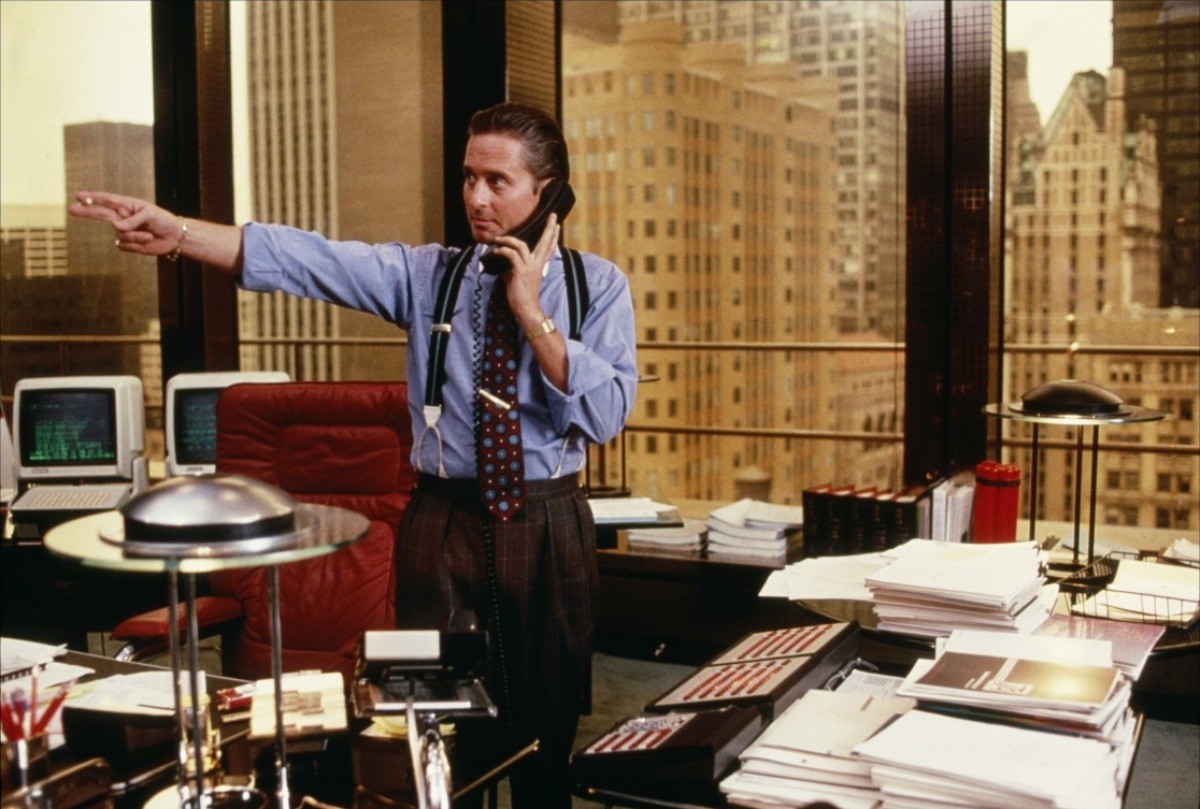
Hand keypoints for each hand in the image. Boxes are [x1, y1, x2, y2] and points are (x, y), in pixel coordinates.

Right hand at [67, 191, 185, 256]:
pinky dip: (137, 244)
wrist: (174, 237)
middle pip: (100, 214)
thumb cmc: (163, 220)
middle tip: (71, 209)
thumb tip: (116, 227)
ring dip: (136, 236)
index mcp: (127, 206)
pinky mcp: (127, 244)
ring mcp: (123, 231)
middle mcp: (122, 218)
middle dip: (86, 211)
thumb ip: (133, 220)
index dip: (92, 198)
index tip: (78, 196)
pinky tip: (147, 241)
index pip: (107, 200)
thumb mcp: (150, 215)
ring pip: (120, 235)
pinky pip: (125, 245)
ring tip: (150, 234)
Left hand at [495, 213, 560, 324]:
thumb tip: (501, 264)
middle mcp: (537, 265)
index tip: (556, 226)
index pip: (548, 248)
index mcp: (538, 266)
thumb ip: (511, 269)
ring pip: (521, 246)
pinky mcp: (521, 271)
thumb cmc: (521, 297)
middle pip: (545, 243)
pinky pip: (512, 255)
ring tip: (499, 239)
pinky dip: (503, 251)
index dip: (552, 237)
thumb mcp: (516, 279)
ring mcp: (530, 268)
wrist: (526, 309)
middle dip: (548, 228)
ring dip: (508, 240)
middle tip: (553, 215)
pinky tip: (496, 251)